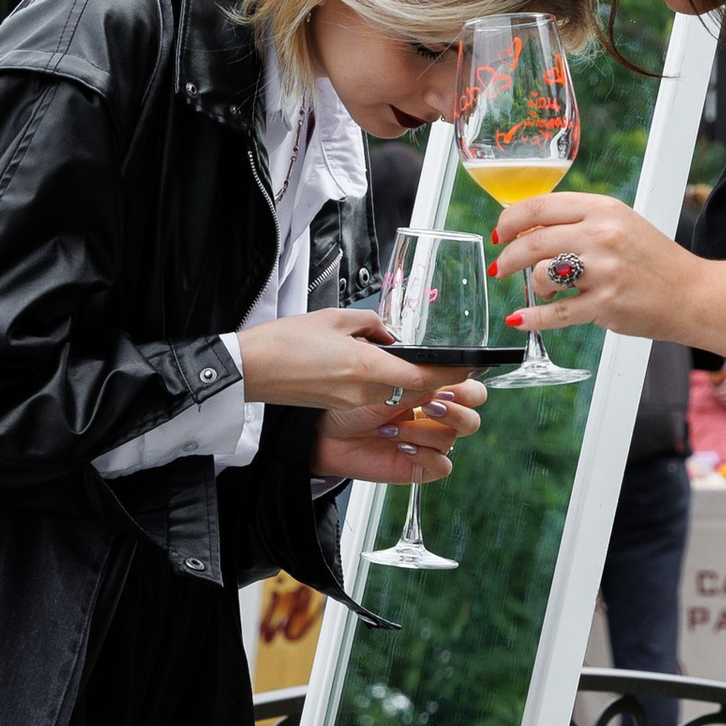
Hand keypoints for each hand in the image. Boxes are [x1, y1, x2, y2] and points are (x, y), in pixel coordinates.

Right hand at [237, 308, 473, 411]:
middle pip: (416, 390)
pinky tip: (378, 367)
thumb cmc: (286, 341)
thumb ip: (372, 325)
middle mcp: (365, 392)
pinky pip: (377, 397)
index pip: (426, 377)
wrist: (251, 369)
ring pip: (398, 394)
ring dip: (409, 381)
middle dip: (435, 378)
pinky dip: (386, 385)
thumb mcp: (336, 319)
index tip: (474, 366)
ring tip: (409, 360)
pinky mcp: (341, 406)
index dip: (454, 373)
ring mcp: (353, 403)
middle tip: (449, 362)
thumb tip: (390, 336)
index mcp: (368, 368)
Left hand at [314, 378, 486, 487]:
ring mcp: (428, 443)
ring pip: (452, 440)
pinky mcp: (419, 466)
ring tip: (391, 428)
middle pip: (472, 420)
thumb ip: (422, 379)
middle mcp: (434, 418)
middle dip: (454, 412)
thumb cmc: (351, 405)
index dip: (466, 390)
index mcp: (433, 392)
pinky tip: (401, 447)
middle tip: (427, 406)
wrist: (326, 434)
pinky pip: (442, 465)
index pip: (472, 391)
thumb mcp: (387, 384)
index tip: (445, 389)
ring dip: (422, 432)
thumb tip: (456, 369)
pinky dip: (424, 455)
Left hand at [488, 190, 702, 341]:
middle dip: (509, 257)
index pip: (540, 206)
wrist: (692, 294)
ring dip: (532, 286)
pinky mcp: (605, 305)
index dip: (510, 220)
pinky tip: (520, 318)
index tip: (501, 233)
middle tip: (502, 267)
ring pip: (541, 275)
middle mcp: (602, 236)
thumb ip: (579, 221)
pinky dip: (532, 318)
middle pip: (533, 242)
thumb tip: (527, 229)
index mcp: (603, 209)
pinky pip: (555, 312)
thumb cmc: (652, 261)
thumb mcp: (620, 224)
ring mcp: (603, 272)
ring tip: (544, 291)